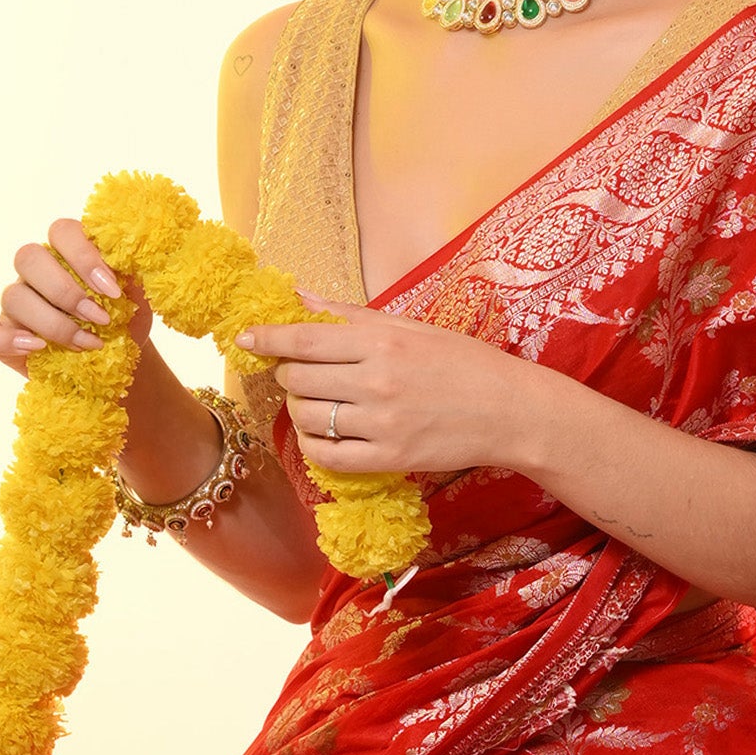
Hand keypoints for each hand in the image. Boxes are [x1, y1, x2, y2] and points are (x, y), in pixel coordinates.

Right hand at [0, 217, 150, 375]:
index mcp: (67, 249)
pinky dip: (2, 339)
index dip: (84, 257)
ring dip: (52, 322)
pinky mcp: (1, 335)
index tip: (113, 291)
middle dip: (66, 291)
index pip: (61, 231)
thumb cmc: (125, 321)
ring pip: (13, 296)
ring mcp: (16, 302)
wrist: (119, 363)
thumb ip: (134, 270)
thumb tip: (136, 254)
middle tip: (100, 319)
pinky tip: (35, 347)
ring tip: (85, 343)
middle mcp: (37, 270)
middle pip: (29, 258)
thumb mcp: (138, 295)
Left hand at [237, 290, 545, 479]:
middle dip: (290, 374)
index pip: (304, 338)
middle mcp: (376, 380)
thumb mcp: (409, 327)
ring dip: (300, 410)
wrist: (509, 410)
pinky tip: (322, 435)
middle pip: (298, 378)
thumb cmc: (461, 362)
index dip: (267, 337)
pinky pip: (326, 456)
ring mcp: (381, 422)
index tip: (246, 338)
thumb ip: (349, 315)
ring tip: (317, 403)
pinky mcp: (389, 457)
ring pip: (306, 417)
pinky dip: (313, 446)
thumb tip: (300, 297)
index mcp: (381, 340)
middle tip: (302, 373)